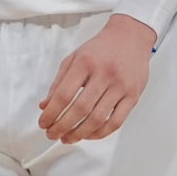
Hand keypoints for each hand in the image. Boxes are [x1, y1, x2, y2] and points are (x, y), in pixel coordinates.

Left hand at [38, 14, 153, 142]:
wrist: (130, 37)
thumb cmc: (101, 48)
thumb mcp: (74, 58)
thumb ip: (59, 82)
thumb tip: (45, 106)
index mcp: (85, 62)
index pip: (64, 95)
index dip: (51, 113)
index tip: (43, 123)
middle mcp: (104, 74)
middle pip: (80, 109)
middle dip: (62, 127)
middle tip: (52, 134)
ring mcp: (121, 86)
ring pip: (97, 119)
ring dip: (79, 134)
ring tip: (67, 138)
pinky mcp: (133, 95)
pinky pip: (116, 122)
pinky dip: (100, 133)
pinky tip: (89, 135)